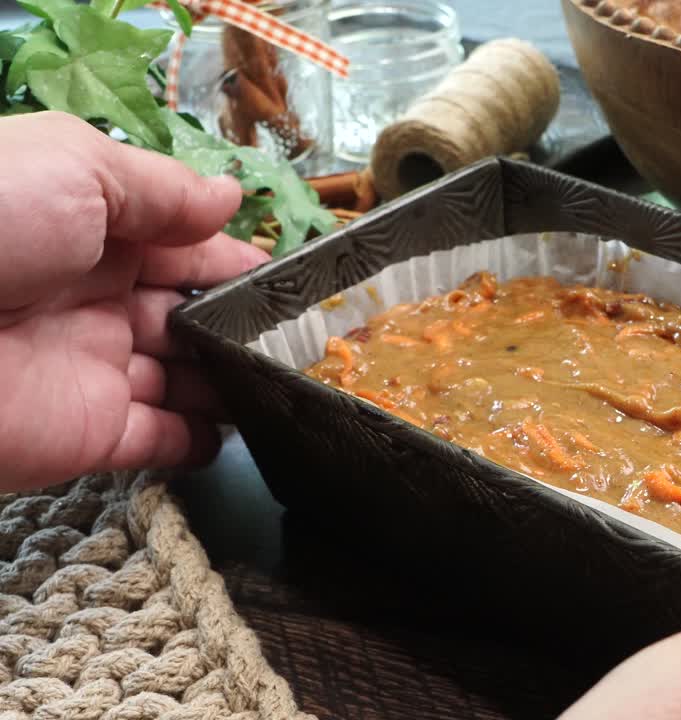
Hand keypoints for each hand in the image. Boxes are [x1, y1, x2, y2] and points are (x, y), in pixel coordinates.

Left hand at [0, 111, 268, 490]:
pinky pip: (160, 442)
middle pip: (191, 317)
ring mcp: (94, 370)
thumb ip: (160, 189)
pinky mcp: (90, 435)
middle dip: (248, 325)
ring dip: (238, 381)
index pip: (183, 249)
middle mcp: (97, 300)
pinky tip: (246, 429)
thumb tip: (229, 198)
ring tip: (294, 381)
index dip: (239, 261)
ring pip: (188, 380)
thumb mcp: (76, 169)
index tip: (298, 279)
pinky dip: (204, 442)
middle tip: (310, 337)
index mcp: (91, 232)